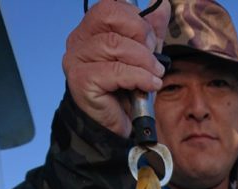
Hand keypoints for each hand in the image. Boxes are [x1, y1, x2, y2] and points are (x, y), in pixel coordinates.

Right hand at [63, 0, 170, 136]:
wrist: (115, 128)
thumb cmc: (125, 92)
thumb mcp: (143, 58)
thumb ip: (151, 32)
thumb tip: (162, 6)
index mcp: (89, 30)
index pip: (110, 7)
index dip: (136, 19)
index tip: (151, 41)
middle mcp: (77, 41)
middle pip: (109, 17)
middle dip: (140, 34)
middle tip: (154, 57)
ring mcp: (76, 60)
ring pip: (114, 44)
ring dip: (144, 60)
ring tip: (156, 75)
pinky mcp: (81, 81)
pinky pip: (116, 71)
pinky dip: (139, 77)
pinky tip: (150, 85)